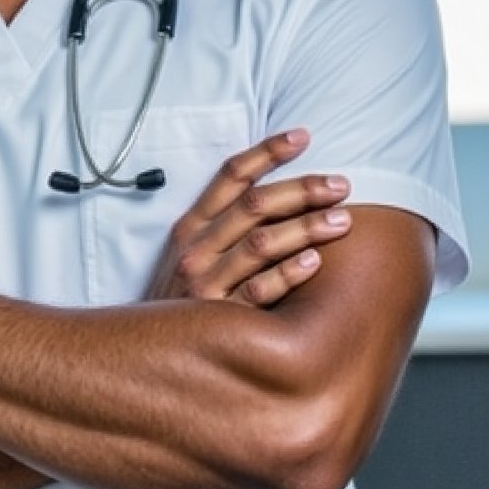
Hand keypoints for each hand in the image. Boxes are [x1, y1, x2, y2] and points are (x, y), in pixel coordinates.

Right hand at [145, 129, 351, 306]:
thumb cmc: (179, 300)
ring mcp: (206, 282)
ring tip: (343, 220)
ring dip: (307, 227)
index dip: (268, 152)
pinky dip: (288, 274)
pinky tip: (315, 262)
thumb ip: (221, 226)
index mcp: (190, 226)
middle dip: (302, 189)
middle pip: (255, 205)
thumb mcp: (188, 254)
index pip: (231, 176)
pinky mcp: (220, 317)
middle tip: (341, 185)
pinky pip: (260, 290)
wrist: (146, 351)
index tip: (303, 137)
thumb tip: (274, 195)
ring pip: (262, 243)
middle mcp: (196, 248)